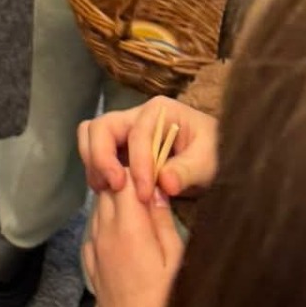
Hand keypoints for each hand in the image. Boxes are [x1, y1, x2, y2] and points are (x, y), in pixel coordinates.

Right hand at [78, 98, 218, 203]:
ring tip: (107, 189)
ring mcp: (124, 131)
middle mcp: (135, 116)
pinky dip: (97, 169)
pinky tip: (110, 191)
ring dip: (94, 162)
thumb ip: (188, 170)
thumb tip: (164, 182)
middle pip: (101, 126)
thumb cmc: (214, 153)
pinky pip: (96, 151)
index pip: (137, 135)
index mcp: (158, 111)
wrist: (213, 157)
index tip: (145, 195)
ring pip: (91, 135)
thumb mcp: (209, 162)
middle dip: (101, 156)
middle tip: (114, 187)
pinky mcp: (119, 148)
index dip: (138, 165)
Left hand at [82, 180, 184, 306]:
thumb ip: (163, 223)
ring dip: (114, 202)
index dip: (137, 171)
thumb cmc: (165, 304)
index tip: (152, 172)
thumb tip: (157, 192)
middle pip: (108, 190)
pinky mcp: (91, 264)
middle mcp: (105, 232)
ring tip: (137, 208)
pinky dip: (106, 223)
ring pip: (99, 208)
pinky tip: (122, 232)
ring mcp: (94, 248)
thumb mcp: (175, 262)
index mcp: (129, 228)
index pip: (124, 179)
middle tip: (145, 186)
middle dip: (124, 182)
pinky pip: (94, 231)